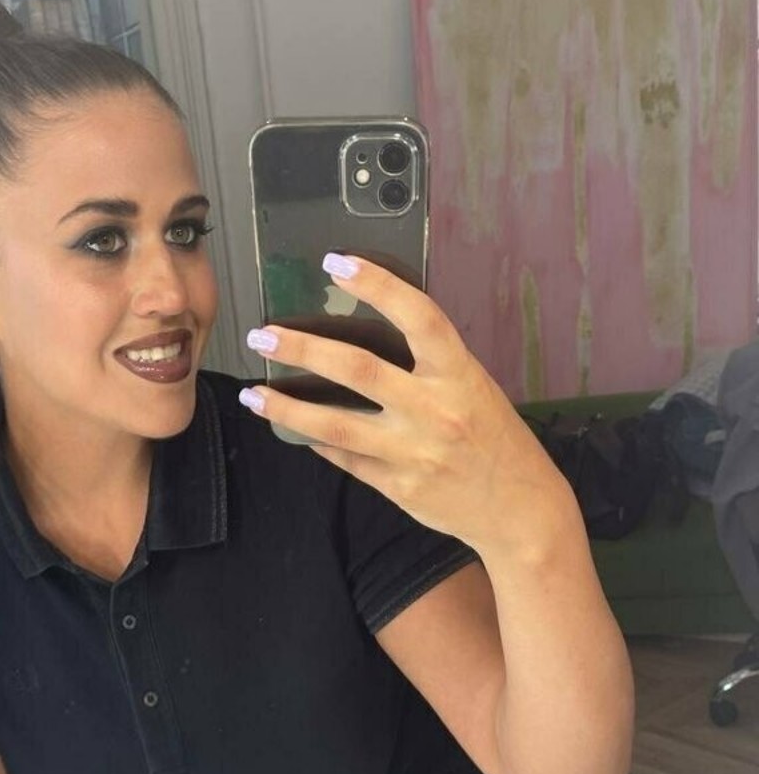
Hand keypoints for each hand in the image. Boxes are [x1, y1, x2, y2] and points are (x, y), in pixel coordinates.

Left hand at [240, 253, 572, 553]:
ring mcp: (413, 451)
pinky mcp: (397, 486)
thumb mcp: (475, 389)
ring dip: (287, 408)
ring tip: (253, 394)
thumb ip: (429, 367)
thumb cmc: (497, 441)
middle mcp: (434, 410)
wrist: (520, 511)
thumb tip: (372, 336)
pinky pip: (346, 459)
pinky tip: (294, 430)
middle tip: (263, 335)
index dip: (378, 285)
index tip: (337, 263)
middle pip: (358, 370)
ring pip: (335, 426)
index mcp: (460, 374)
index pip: (417, 316)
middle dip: (304, 349)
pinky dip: (317, 443)